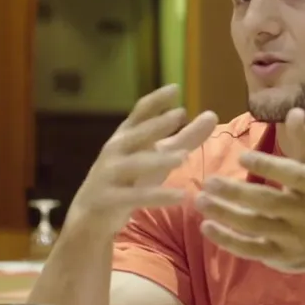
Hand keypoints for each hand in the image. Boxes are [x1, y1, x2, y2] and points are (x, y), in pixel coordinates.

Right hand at [70, 84, 217, 240]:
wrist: (92, 216)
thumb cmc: (130, 179)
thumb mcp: (158, 156)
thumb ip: (185, 138)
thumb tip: (212, 115)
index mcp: (126, 136)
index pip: (140, 113)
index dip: (156, 100)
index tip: (175, 88)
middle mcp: (115, 151)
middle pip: (136, 134)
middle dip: (155, 124)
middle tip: (179, 115)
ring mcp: (109, 174)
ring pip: (135, 164)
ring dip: (158, 160)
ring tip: (183, 158)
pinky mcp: (109, 199)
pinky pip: (136, 197)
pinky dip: (158, 196)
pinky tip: (180, 197)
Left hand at [194, 108, 304, 289]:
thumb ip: (304, 141)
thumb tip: (294, 111)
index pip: (291, 174)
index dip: (267, 166)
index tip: (241, 157)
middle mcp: (303, 212)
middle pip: (267, 202)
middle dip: (236, 193)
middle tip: (208, 181)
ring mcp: (291, 237)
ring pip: (254, 226)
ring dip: (226, 215)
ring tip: (201, 201)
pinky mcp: (279, 256)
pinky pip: (250, 249)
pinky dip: (228, 240)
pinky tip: (207, 227)